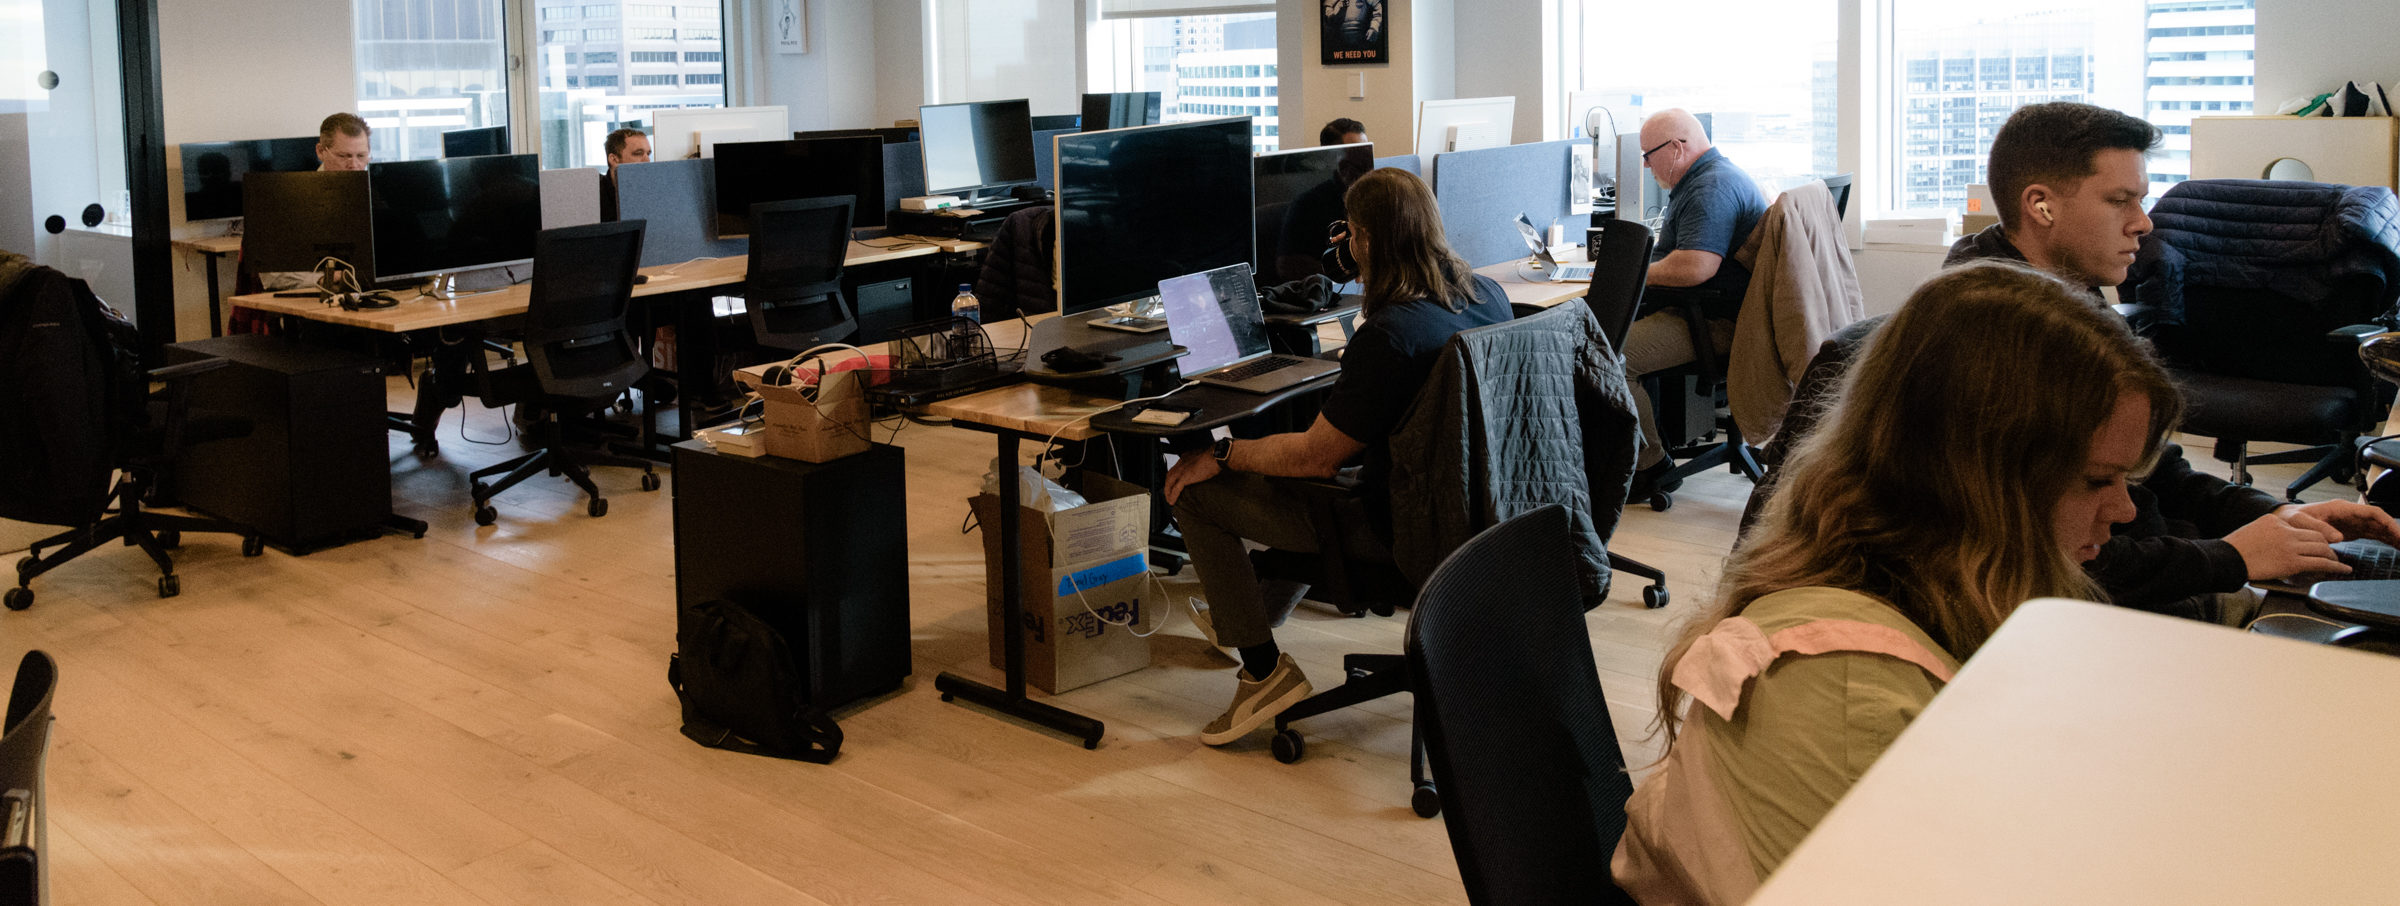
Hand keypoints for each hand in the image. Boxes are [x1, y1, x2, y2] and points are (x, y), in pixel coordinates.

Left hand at [1163, 449, 1221, 505]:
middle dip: (1167, 485)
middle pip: (1169, 476)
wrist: (1215, 456)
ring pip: (1170, 483)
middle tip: (1168, 493)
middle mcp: (1181, 463)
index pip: (1175, 468)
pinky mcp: (1184, 478)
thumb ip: (1199, 461)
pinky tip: (1172, 501)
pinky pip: (1175, 489)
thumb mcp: (1203, 457)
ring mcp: (1181, 471)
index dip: (1173, 476)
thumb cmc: (1214, 456)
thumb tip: (1202, 467)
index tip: (1173, 483)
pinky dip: (1172, 496)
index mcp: (1185, 457)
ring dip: (1168, 492)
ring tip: (1169, 500)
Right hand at [2224, 513, 2346, 580]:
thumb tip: (2281, 545)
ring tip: (2338, 563)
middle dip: (2327, 546)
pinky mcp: (2292, 561)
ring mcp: (2290, 546)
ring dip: (2332, 557)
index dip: (2314, 536)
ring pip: (2322, 548)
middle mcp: (2285, 530)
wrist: (2226, 558)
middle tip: (2332, 554)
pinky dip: (2335, 567)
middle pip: (2316, 536)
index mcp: (2276, 520)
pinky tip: (2342, 570)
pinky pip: (2320, 563)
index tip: (2318, 543)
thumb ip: (2270, 534)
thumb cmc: (2234, 549)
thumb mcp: (2253, 531)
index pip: (2303, 527)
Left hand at [2277, 500, 2399, 546]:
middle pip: (2379, 521)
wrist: (2283, 521)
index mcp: (2341, 509)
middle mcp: (2350, 514)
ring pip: (2378, 528)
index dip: (2387, 522)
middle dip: (2394, 531)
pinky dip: (2384, 540)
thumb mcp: (2299, 521)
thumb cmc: (2289, 518)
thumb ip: (2317, 527)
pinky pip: (2372, 534)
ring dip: (2392, 536)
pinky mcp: (2350, 531)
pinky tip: (2394, 546)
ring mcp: (2351, 523)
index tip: (2397, 533)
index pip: (2372, 513)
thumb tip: (2338, 537)